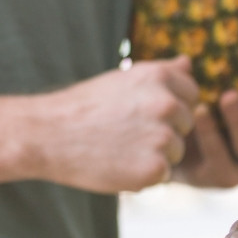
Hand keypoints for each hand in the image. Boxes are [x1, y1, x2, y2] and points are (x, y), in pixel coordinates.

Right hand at [32, 58, 198, 193]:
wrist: (46, 134)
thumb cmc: (84, 106)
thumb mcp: (123, 79)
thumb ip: (162, 73)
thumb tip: (188, 63)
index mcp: (158, 77)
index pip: (191, 94)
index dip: (167, 106)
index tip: (138, 111)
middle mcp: (166, 104)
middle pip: (186, 124)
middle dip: (163, 130)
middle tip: (123, 131)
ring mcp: (163, 137)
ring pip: (176, 152)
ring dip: (154, 154)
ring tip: (118, 147)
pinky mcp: (155, 168)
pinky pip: (163, 174)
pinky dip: (143, 175)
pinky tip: (116, 163)